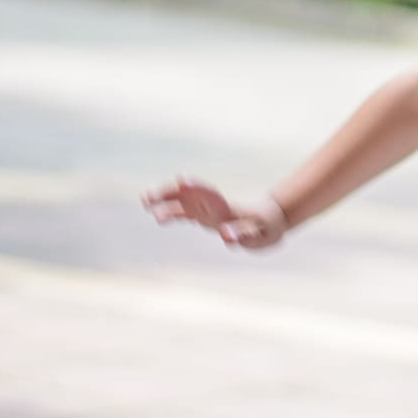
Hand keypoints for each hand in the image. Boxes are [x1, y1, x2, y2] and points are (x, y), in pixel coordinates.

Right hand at [143, 178, 288, 249]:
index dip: (198, 190)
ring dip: (167, 201)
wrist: (271, 218)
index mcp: (230, 209)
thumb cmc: (268, 226)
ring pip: (184, 203)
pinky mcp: (204, 216)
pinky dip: (171, 212)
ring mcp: (207, 210)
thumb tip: (225, 236)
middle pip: (191, 197)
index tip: (182, 181)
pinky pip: (184, 212)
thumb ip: (244, 235)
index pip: (211, 198)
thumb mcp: (263, 233)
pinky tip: (155, 212)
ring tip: (146, 200)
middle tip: (149, 196)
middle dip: (172, 195)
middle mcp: (215, 206)